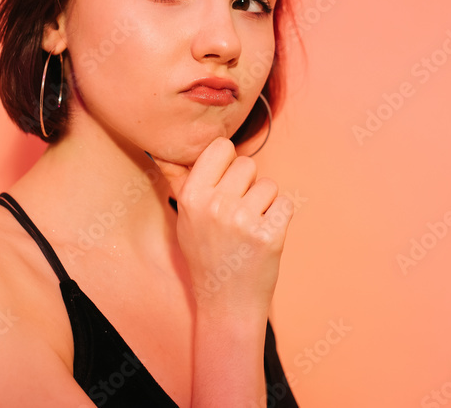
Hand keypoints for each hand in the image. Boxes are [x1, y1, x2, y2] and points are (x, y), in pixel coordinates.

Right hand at [149, 137, 293, 316]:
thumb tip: (164, 151)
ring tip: (248, 228)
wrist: (226, 304)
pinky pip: (285, 204)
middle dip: (247, 185)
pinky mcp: (269, 235)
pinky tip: (263, 236)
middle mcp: (216, 205)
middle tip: (236, 214)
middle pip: (247, 164)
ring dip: (264, 203)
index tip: (225, 183)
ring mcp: (243, 220)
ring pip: (269, 184)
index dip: (227, 163)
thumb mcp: (184, 220)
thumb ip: (180, 183)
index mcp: (192, 197)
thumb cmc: (206, 257)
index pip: (220, 147)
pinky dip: (279, 218)